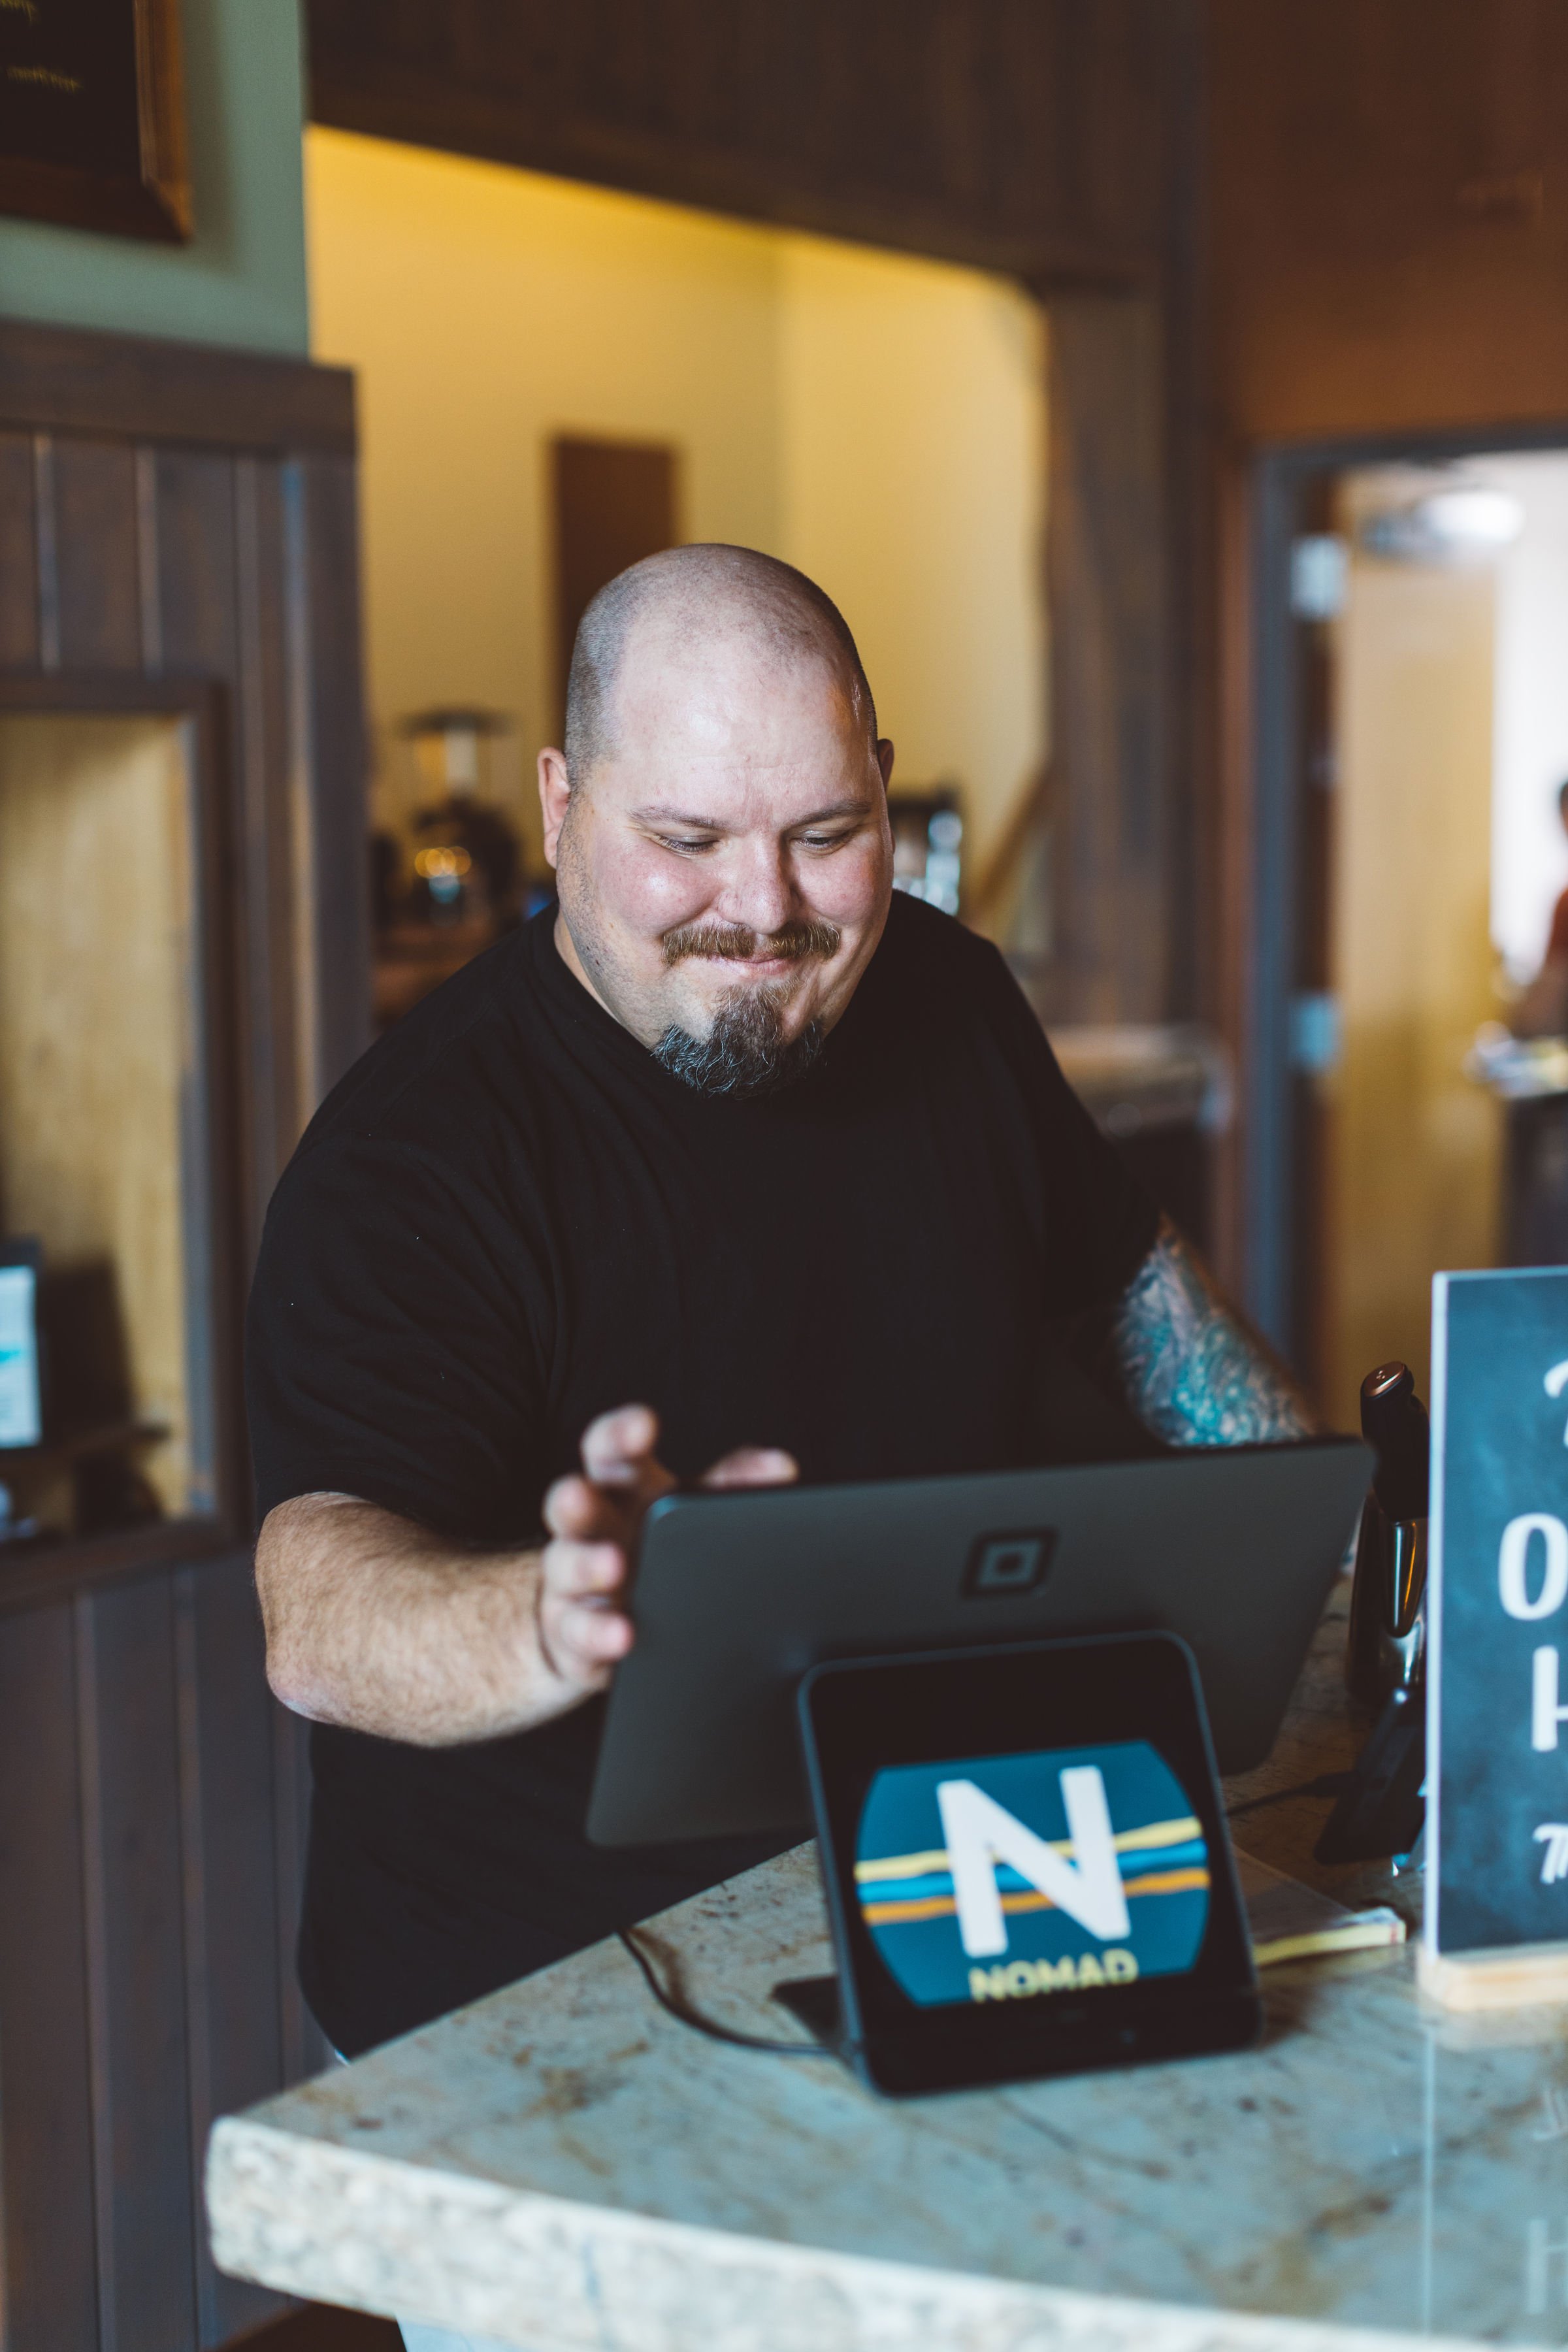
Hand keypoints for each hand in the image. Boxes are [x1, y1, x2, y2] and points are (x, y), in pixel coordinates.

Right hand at [536, 1404, 795, 1702]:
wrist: (615, 1616)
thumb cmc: (656, 1544)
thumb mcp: (691, 1506)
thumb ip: (732, 1483)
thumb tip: (781, 1465)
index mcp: (622, 1490)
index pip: (610, 1452)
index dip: (621, 1433)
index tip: (644, 1425)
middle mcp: (591, 1529)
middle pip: (571, 1503)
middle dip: (574, 1498)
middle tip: (579, 1494)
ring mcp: (575, 1581)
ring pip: (565, 1567)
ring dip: (585, 1566)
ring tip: (613, 1566)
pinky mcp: (573, 1631)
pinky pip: (577, 1632)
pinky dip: (598, 1633)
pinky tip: (620, 1635)